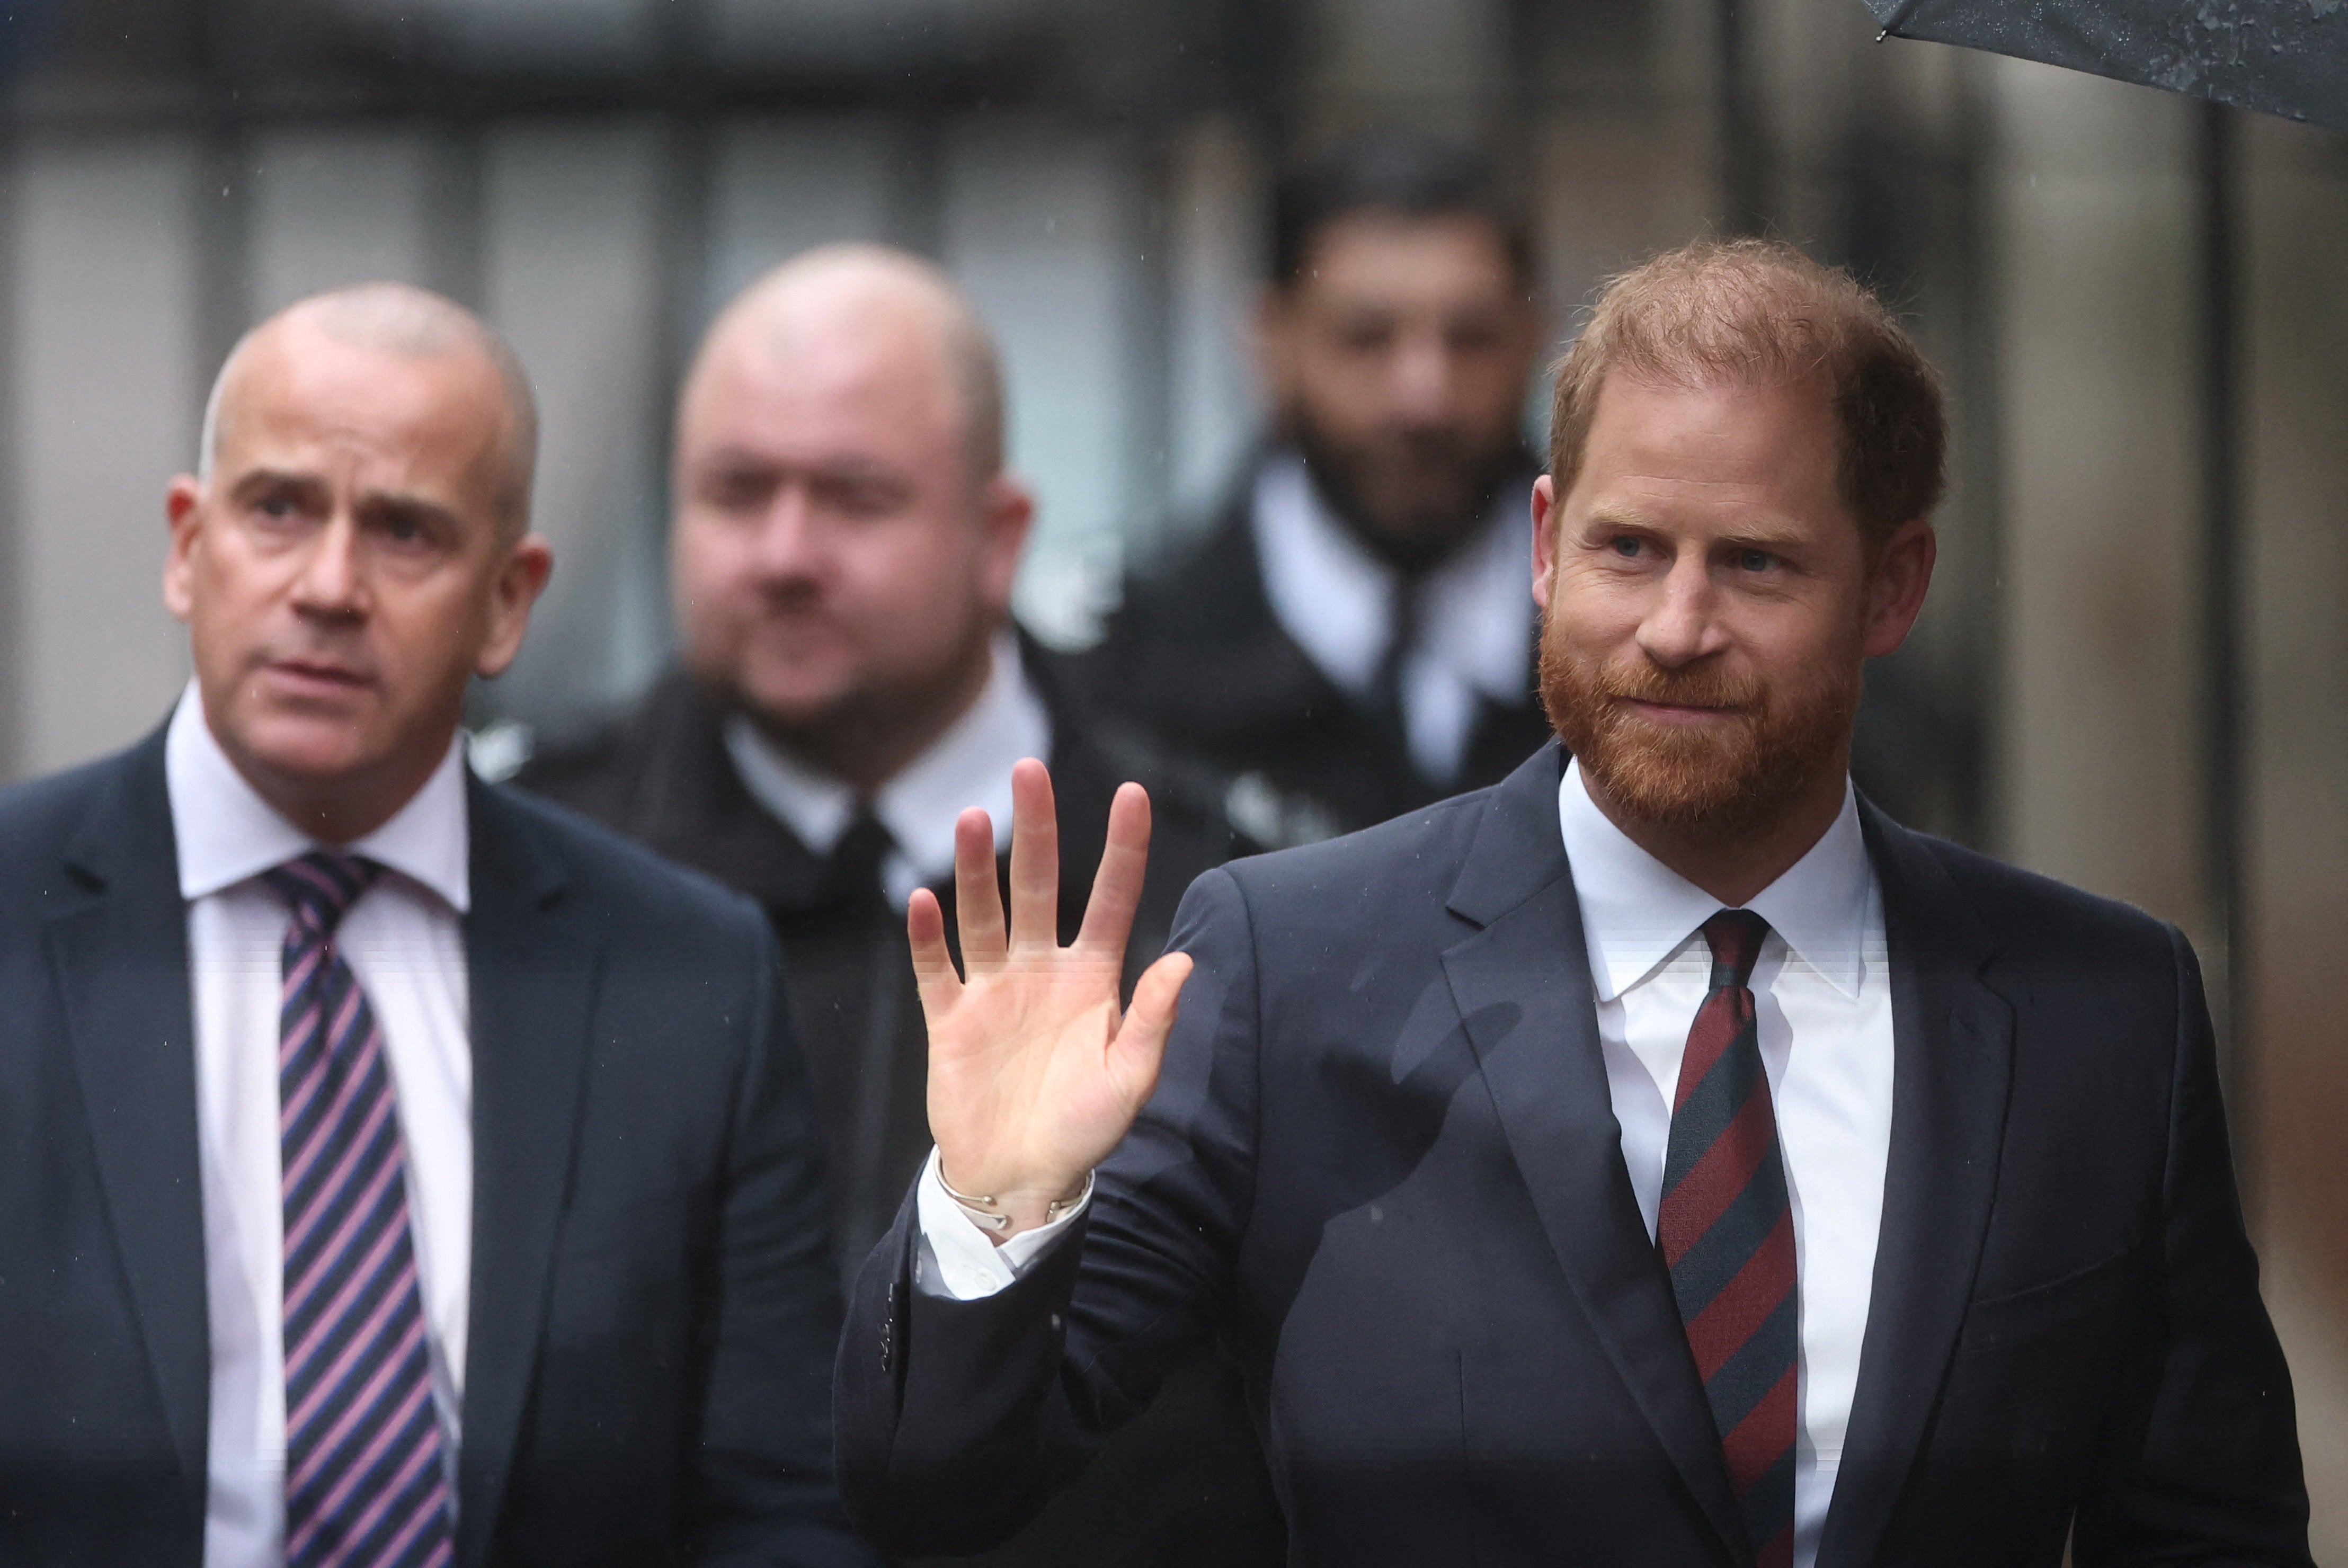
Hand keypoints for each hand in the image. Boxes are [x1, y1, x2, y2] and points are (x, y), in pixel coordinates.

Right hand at [911, 758, 1191, 1238]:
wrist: (1020, 1180)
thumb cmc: (1084, 1131)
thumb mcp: (1130, 1080)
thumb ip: (1152, 1021)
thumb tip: (1185, 961)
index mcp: (1093, 978)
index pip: (1110, 898)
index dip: (1122, 847)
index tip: (1131, 792)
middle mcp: (1041, 970)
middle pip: (1037, 885)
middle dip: (1035, 828)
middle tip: (1027, 769)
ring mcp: (993, 990)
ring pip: (982, 914)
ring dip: (974, 868)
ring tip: (970, 817)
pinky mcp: (950, 1018)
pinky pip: (936, 968)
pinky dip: (928, 937)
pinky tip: (923, 901)